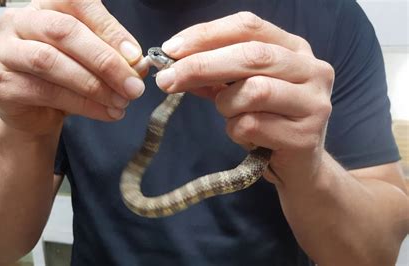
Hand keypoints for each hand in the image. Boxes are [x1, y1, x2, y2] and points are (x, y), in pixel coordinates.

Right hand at [0, 0, 145, 136]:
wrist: (36, 112)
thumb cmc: (66, 77)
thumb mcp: (92, 60)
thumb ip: (113, 56)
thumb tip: (139, 65)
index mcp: (47, 5)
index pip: (79, 4)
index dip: (110, 30)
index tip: (136, 57)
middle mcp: (20, 20)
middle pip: (64, 31)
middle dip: (105, 61)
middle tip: (133, 86)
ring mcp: (5, 50)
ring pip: (52, 62)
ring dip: (94, 86)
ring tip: (121, 101)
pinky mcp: (2, 83)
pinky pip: (45, 92)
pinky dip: (83, 105)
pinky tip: (105, 112)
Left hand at [155, 12, 334, 186]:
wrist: (297, 167)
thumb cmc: (266, 121)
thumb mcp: (239, 90)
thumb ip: (214, 74)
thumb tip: (172, 65)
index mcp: (294, 48)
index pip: (248, 26)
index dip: (207, 34)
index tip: (170, 49)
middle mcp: (312, 69)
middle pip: (252, 55)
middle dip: (201, 65)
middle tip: (166, 79)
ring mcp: (315, 102)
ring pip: (253, 91)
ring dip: (226, 106)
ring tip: (230, 116)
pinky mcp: (306, 136)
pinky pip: (252, 126)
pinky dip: (236, 132)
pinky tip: (247, 138)